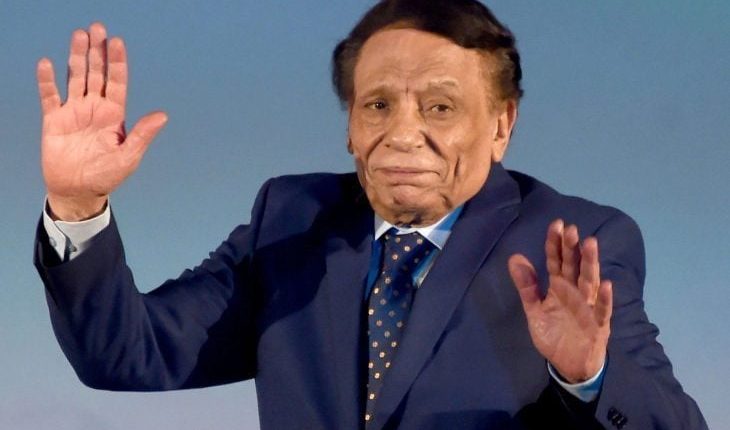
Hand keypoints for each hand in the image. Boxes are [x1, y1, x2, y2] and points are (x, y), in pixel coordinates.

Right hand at [38, 22, 166, 220]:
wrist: (78, 191)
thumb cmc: (107, 175)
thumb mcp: (128, 156)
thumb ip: (142, 134)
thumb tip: (162, 115)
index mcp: (114, 114)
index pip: (117, 82)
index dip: (117, 62)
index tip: (117, 42)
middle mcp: (95, 108)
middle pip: (96, 74)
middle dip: (97, 51)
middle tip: (97, 27)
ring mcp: (74, 112)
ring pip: (75, 78)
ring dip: (77, 57)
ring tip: (79, 35)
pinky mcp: (54, 120)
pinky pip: (50, 96)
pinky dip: (47, 80)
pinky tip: (48, 63)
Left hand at [508, 219, 612, 382]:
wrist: (569, 365)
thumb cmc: (554, 335)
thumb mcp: (535, 311)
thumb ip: (527, 286)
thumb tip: (514, 257)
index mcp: (559, 288)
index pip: (557, 262)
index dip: (556, 244)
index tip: (556, 224)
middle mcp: (575, 293)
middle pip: (574, 267)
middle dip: (573, 248)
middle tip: (572, 228)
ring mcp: (589, 307)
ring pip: (590, 282)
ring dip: (590, 264)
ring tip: (590, 244)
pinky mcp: (599, 324)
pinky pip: (602, 310)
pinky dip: (605, 298)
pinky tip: (607, 284)